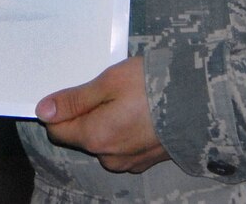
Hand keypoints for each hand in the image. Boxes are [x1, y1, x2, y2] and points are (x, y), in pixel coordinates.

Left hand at [36, 57, 168, 173]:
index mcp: (95, 138)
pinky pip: (123, 147)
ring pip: (103, 141)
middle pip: (81, 136)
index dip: (60, 110)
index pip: (57, 130)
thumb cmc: (153, 87)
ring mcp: (129, 162)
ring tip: (129, 100)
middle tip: (109, 90)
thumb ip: (75, 100)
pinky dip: (125, 131)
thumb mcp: (108, 83)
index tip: (76, 91)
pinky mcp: (146, 161)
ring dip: (107, 122)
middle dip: (88, 113)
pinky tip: (141, 113)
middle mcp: (109, 157)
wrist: (201, 102)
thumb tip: (43, 111)